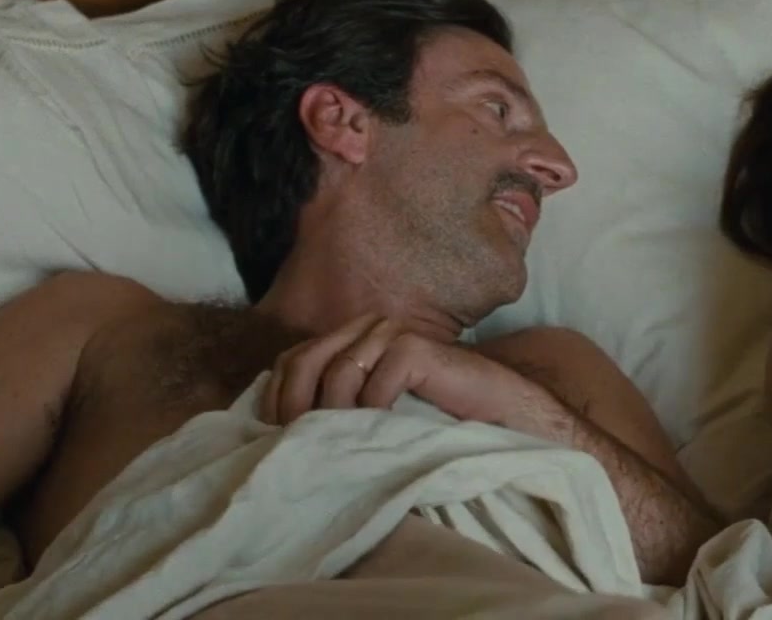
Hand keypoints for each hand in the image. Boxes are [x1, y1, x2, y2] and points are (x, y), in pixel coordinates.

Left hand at [260, 314, 539, 425]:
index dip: (277, 395)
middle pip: (307, 360)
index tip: (273, 434)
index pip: (294, 358)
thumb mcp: (373, 409)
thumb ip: (336, 401)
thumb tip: (280, 425)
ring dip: (334, 415)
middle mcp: (369, 327)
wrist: (498, 413)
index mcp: (353, 337)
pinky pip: (376, 379)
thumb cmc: (436, 418)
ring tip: (339, 444)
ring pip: (338, 371)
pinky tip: (381, 429)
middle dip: (295, 406)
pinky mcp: (417, 347)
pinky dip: (372, 409)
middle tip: (295, 442)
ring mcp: (394, 332)